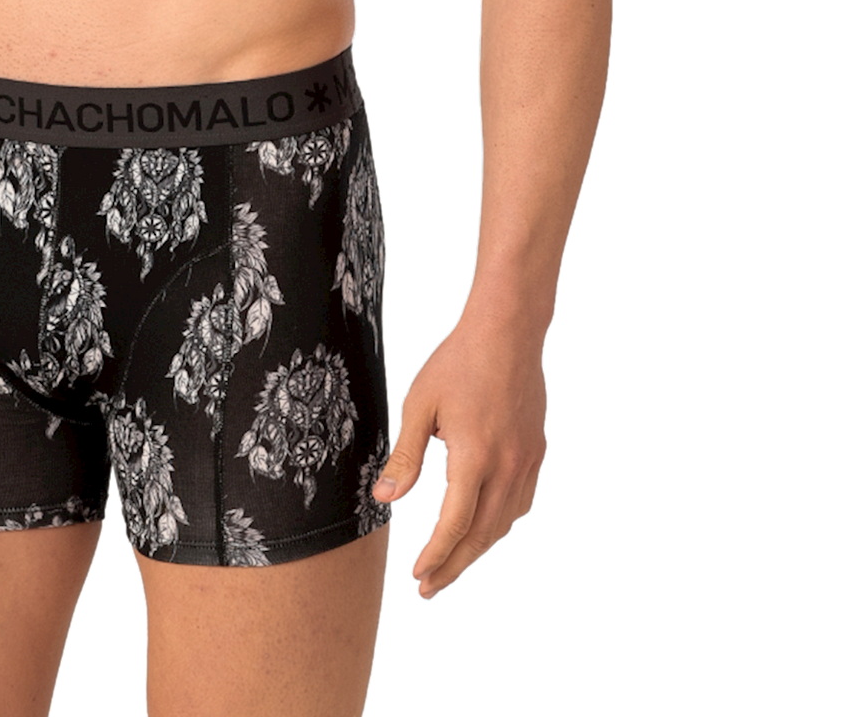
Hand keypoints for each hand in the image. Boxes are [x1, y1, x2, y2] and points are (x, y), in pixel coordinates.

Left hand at [372, 313, 549, 599]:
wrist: (508, 331)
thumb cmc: (457, 362)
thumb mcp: (420, 404)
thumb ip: (405, 456)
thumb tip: (384, 499)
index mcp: (474, 458)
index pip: (454, 525)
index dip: (435, 556)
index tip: (418, 577)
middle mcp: (506, 467)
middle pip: (480, 535)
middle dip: (454, 565)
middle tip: (430, 588)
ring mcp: (527, 461)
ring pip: (504, 523)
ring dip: (478, 548)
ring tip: (453, 563)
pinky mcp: (536, 451)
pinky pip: (521, 503)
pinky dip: (501, 524)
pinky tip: (485, 528)